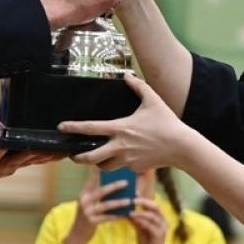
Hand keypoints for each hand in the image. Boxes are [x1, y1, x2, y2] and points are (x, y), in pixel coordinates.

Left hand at [0, 120, 60, 188]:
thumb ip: (7, 128)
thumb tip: (17, 119)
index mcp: (15, 157)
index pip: (38, 155)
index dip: (52, 153)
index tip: (68, 148)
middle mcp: (11, 165)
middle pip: (33, 159)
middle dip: (48, 154)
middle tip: (63, 148)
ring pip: (17, 160)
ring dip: (28, 153)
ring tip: (39, 146)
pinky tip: (4, 147)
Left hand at [60, 74, 193, 171]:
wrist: (181, 147)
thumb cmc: (167, 122)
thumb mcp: (153, 100)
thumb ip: (138, 86)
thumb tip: (127, 75)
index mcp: (120, 128)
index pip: (91, 128)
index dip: (73, 128)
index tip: (62, 127)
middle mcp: (120, 146)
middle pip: (91, 157)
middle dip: (78, 158)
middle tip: (72, 155)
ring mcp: (127, 159)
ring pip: (104, 166)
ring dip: (98, 163)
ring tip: (96, 158)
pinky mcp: (135, 167)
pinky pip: (121, 167)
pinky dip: (117, 163)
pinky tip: (121, 157)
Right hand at [63, 177, 130, 243]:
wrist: (77, 233)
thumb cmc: (87, 215)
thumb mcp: (88, 203)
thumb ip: (96, 194)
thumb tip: (113, 183)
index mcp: (84, 194)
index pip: (92, 180)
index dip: (99, 172)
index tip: (108, 165)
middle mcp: (84, 201)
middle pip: (101, 191)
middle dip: (114, 186)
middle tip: (126, 182)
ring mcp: (87, 212)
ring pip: (106, 205)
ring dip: (119, 202)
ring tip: (129, 200)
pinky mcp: (91, 222)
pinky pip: (107, 218)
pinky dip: (116, 215)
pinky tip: (124, 214)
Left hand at [128, 196, 169, 243]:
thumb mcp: (140, 230)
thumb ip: (136, 220)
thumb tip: (126, 210)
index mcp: (160, 218)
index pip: (153, 204)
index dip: (143, 198)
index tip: (132, 192)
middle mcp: (164, 221)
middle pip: (155, 206)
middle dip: (142, 201)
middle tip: (130, 199)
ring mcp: (163, 228)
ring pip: (152, 215)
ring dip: (139, 211)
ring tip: (128, 209)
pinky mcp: (159, 235)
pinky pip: (149, 225)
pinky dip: (140, 220)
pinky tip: (132, 218)